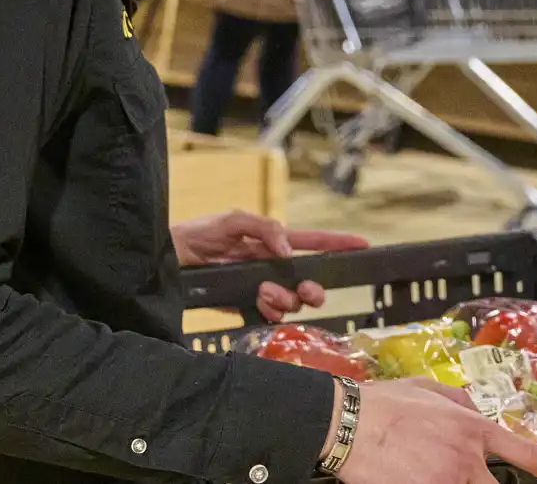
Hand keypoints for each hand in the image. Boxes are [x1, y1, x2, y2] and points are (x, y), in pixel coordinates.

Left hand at [170, 209, 367, 322]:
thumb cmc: (201, 233)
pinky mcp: (247, 306)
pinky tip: (258, 301)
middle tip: (306, 290)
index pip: (313, 243)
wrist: (173, 259)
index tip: (363, 245)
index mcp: (274, 242)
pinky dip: (270, 311)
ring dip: (284, 298)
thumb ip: (264, 228)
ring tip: (263, 290)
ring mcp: (262, 288)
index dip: (338, 244)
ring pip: (292, 302)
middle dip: (314, 289)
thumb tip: (286, 249)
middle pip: (310, 283)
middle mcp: (273, 268)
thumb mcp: (234, 220)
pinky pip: (272, 315)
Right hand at [336, 378, 536, 483]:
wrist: (350, 425)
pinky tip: (415, 477)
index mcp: (471, 426)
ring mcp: (448, 480)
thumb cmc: (382, 405)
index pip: (526, 452)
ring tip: (428, 468)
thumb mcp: (426, 387)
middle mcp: (466, 457)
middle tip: (465, 475)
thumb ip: (457, 398)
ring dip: (455, 482)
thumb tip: (474, 405)